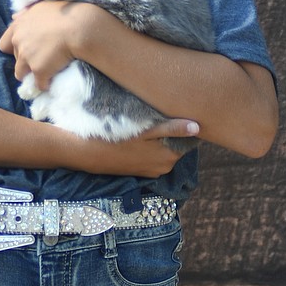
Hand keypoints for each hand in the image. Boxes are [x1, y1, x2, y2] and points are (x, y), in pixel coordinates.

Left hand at [0, 0, 94, 87]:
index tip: (25, 49)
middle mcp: (18, 42)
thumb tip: (14, 16)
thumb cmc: (64, 11)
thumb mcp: (42, 6)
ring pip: (21, 74)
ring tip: (44, 73)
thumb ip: (26, 13)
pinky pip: (39, 84)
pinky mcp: (39, 71)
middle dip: (26, 60)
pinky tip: (52, 82)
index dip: (13, 49)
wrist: (79, 26)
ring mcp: (27, 58)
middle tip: (42, 58)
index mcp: (18, 27)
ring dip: (31, 75)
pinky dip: (45, 84)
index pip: (4, 44)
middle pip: (16, 59)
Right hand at [77, 119, 199, 177]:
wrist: (88, 153)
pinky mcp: (143, 172)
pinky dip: (151, 148)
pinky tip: (140, 138)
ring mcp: (154, 171)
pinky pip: (155, 157)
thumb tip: (198, 127)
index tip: (175, 113)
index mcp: (170, 156)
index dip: (184, 125)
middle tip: (158, 116)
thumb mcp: (145, 131)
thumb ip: (173, 129)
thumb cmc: (117, 138)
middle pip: (178, 144)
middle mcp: (165, 167)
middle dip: (172, 132)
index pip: (189, 138)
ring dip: (161, 139)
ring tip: (148, 126)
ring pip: (166, 150)